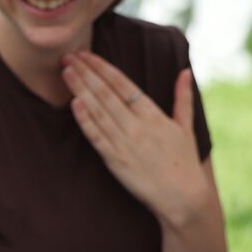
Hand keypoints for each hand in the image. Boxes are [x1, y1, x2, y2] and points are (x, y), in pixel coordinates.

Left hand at [62, 52, 209, 227]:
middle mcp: (138, 126)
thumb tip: (185, 72)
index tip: (86, 54)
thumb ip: (182, 98)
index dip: (102, 67)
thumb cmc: (183, 162)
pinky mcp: (115, 160)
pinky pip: (97, 137)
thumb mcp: (186, 127)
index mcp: (154, 115)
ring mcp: (125, 143)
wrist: (183, 197)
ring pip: (98, 111)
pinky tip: (74, 104)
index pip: (123, 84)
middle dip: (85, 73)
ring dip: (80, 90)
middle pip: (106, 93)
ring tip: (66, 73)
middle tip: (67, 56)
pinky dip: (85, 120)